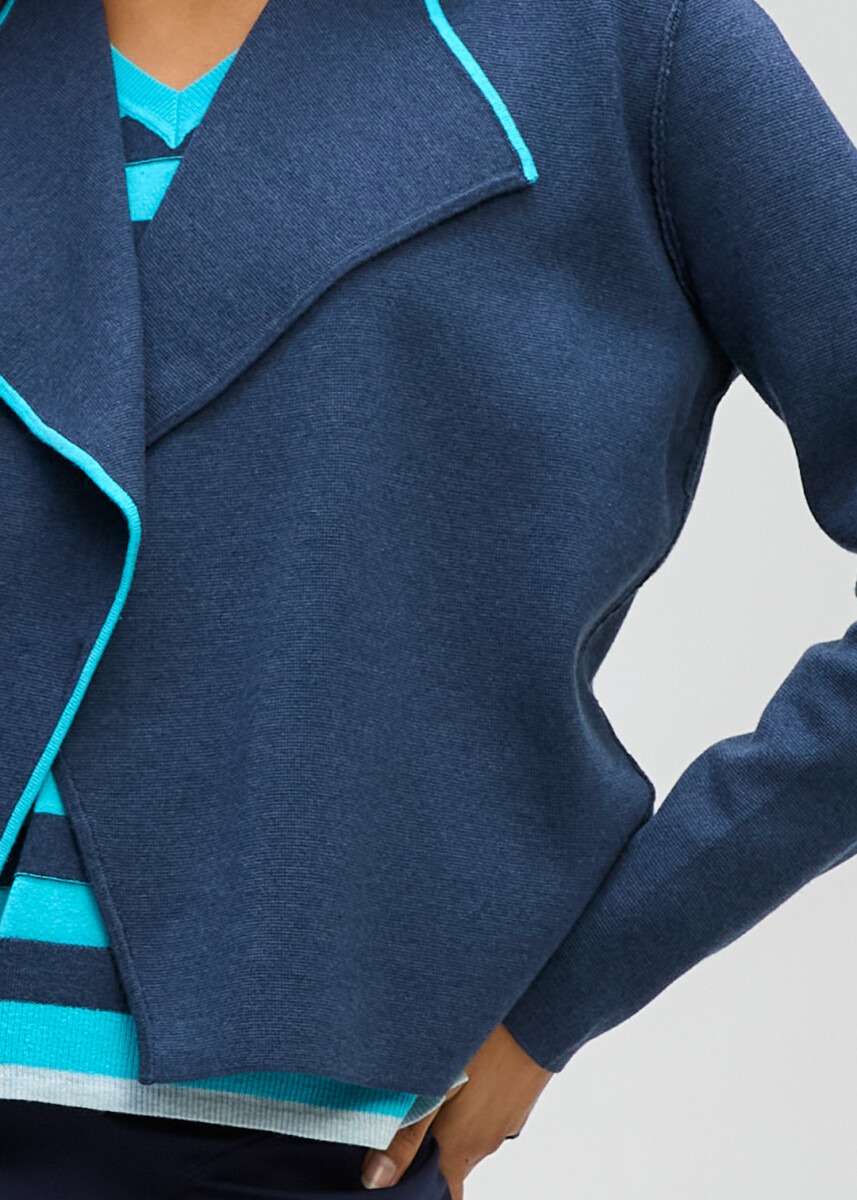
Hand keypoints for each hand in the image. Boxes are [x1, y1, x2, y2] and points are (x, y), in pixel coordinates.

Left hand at [360, 1021, 554, 1196]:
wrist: (539, 1012)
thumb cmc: (486, 1043)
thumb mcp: (435, 1084)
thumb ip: (406, 1133)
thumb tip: (376, 1178)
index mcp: (462, 1146)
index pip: (444, 1194)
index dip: (420, 1189)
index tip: (401, 1174)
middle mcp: (486, 1142)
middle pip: (453, 1164)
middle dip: (429, 1153)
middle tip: (407, 1125)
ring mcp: (506, 1120)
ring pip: (470, 1136)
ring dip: (449, 1125)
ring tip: (429, 1092)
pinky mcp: (517, 1099)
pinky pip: (487, 1114)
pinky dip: (470, 1105)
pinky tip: (460, 1074)